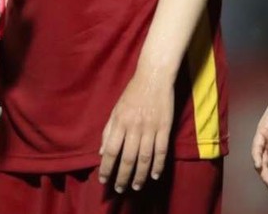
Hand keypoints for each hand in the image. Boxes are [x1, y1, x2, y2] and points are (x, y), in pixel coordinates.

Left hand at [98, 69, 173, 192]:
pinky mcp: (164, 128)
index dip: (107, 166)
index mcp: (119, 121)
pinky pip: (161, 151)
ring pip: (144, 158)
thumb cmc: (132, 93)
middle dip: (122, 176)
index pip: (111, 150)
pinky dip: (158, 165)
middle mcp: (134, 127)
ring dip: (139, 175)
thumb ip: (109, 131)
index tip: (103, 179)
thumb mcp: (116, 109)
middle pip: (127, 158)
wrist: (153, 78)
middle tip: (119, 189)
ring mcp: (150, 128)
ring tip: (135, 187)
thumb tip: (102, 152)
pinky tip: (154, 176)